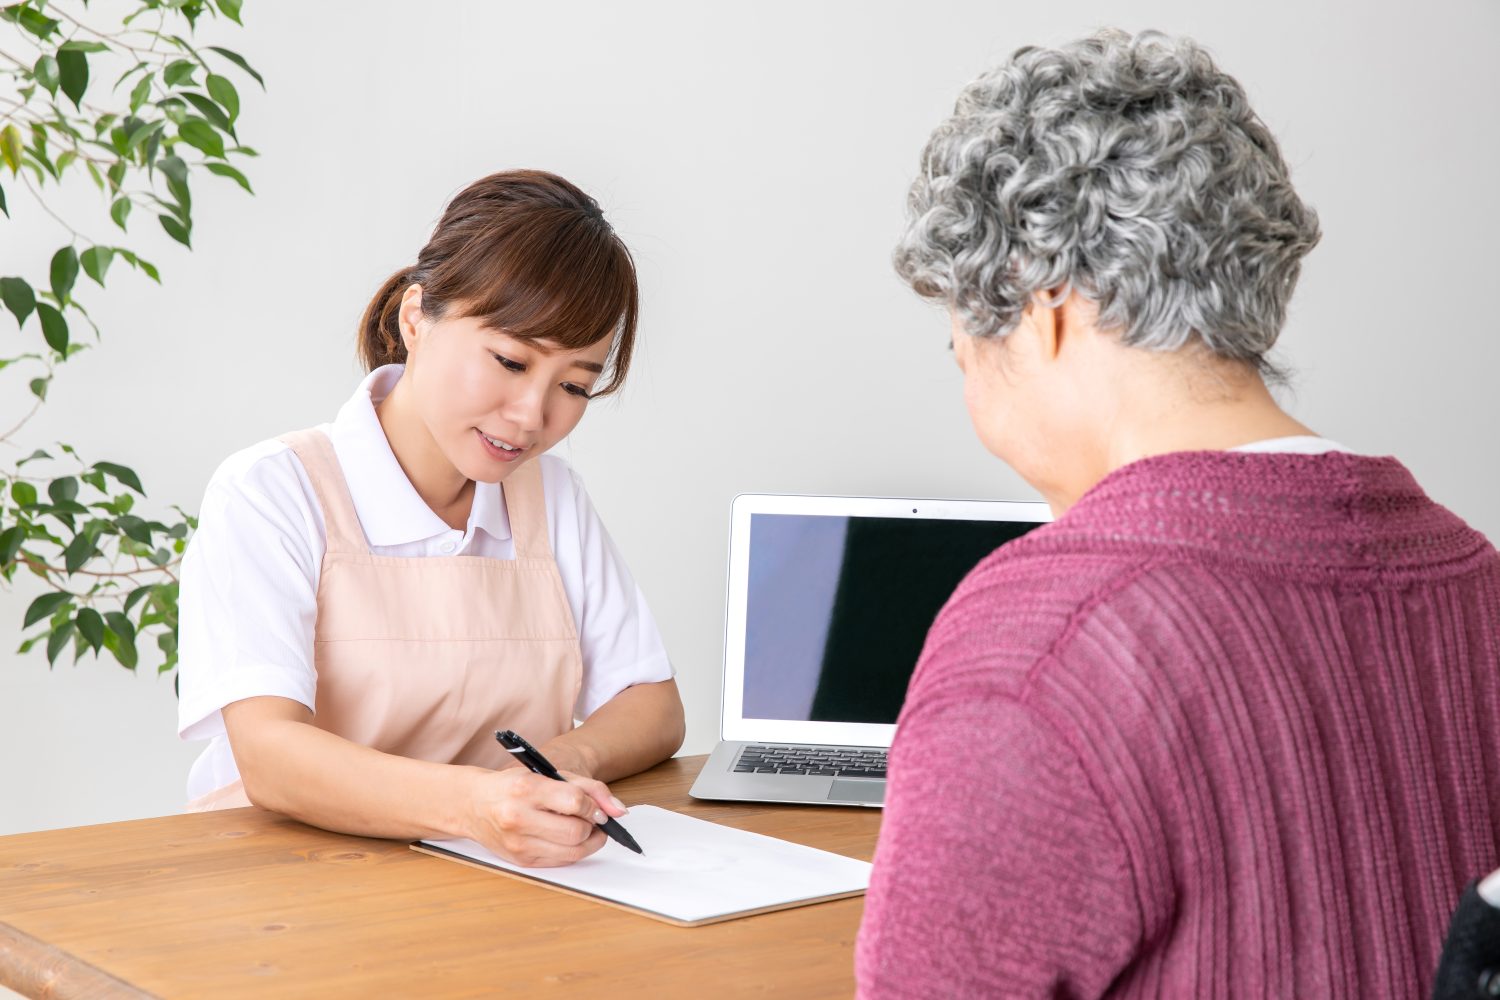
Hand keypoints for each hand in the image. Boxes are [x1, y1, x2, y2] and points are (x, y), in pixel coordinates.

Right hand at [464, 766, 628, 867]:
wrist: (473, 805)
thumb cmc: (513, 786)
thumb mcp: (548, 774)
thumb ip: (588, 788)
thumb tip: (620, 811)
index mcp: (525, 789)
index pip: (574, 802)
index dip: (592, 806)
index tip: (595, 807)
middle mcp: (518, 818)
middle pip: (576, 831)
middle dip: (592, 826)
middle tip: (591, 818)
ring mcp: (518, 843)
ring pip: (572, 852)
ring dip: (587, 841)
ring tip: (584, 828)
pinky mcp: (521, 861)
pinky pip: (561, 862)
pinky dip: (572, 851)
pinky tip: (567, 838)